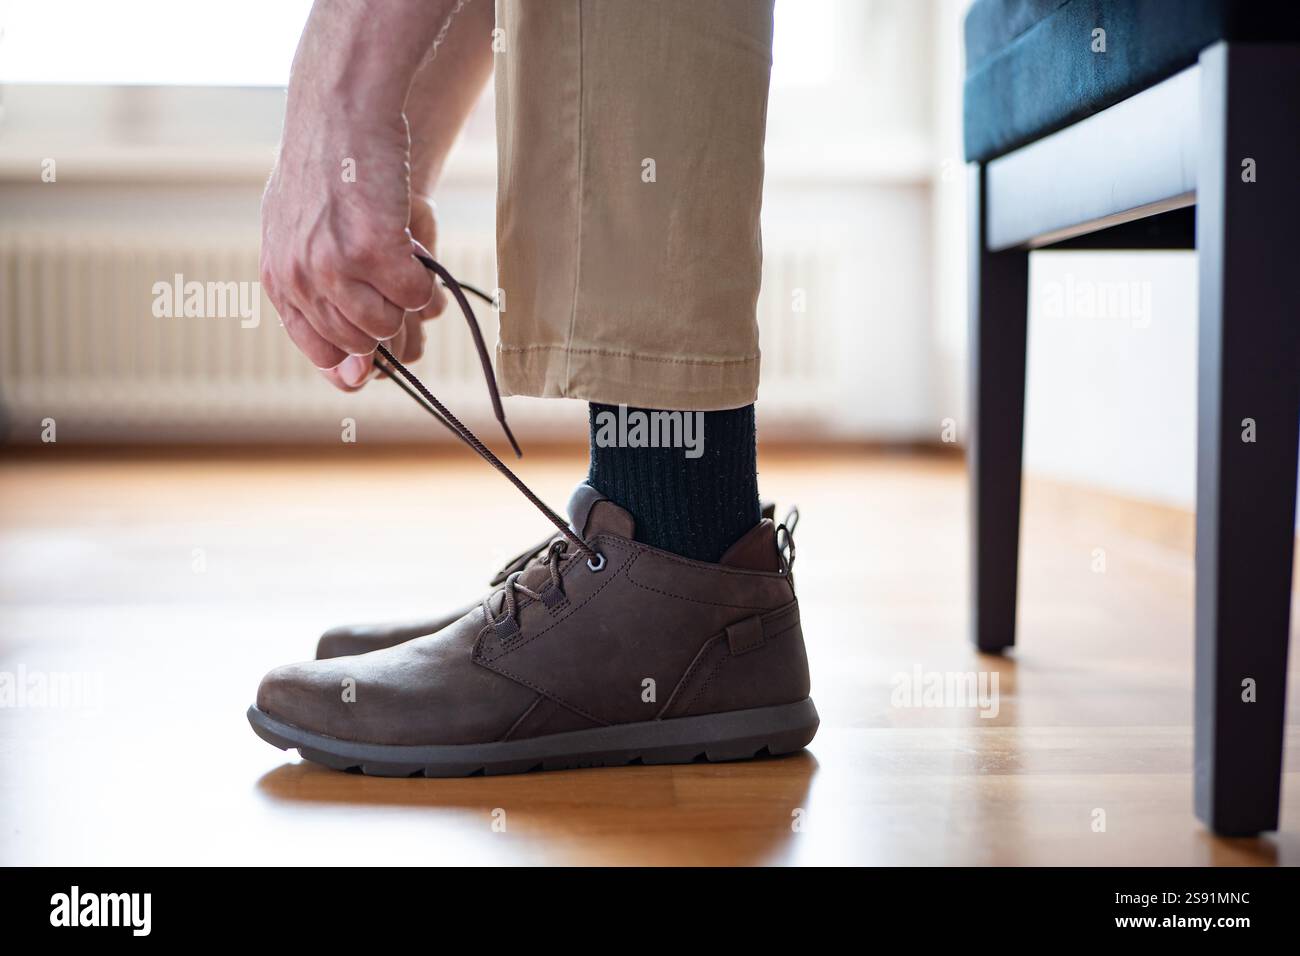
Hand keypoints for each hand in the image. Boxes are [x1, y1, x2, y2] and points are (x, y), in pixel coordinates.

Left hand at [259, 103, 435, 390]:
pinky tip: (415, 250)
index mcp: (279, 278)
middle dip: (385, 319)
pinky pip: (416, 297)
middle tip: (391, 278)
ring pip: (388, 328)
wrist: (340, 109)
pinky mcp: (374, 250)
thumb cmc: (326, 167)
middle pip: (359, 346)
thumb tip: (352, 377)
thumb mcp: (299, 232)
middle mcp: (300, 279)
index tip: (379, 349)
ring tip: (400, 259)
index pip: (320, 352)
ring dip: (404, 300)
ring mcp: (335, 266)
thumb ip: (316, 295)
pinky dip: (426, 281)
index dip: (356, 358)